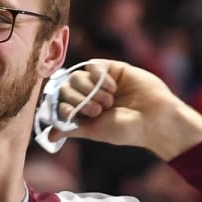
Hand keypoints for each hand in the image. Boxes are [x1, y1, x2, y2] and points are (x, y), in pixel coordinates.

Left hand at [48, 59, 201, 157]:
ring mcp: (100, 82)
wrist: (154, 119)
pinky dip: (100, 77)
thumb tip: (47, 136)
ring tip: (109, 101)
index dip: (68, 107)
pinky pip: (93, 65)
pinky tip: (113, 87)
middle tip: (100, 110)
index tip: (84, 116)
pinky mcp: (112, 69)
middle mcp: (89, 95)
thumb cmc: (125, 130)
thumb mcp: (94, 131)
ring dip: (91, 90)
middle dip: (81, 99)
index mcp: (83, 111)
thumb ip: (70, 129)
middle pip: (66, 87)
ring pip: (77, 76)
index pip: (60, 102)